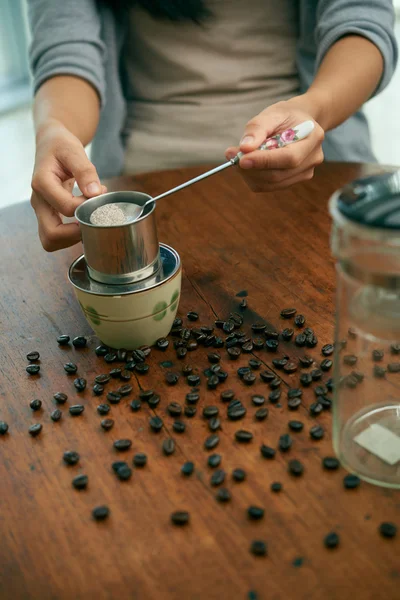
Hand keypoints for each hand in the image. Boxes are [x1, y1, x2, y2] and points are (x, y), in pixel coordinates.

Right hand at [31, 119, 105, 251]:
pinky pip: (56, 235)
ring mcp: (42, 210)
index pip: (66, 208)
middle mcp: (38, 200)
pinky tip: (84, 219)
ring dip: (72, 238)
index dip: (87, 207)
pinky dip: (71, 234)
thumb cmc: (61, 146)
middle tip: (93, 220)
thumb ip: (85, 171)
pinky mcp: (48, 214)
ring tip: (88, 220)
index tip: (99, 195)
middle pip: (51, 234)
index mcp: (42, 183)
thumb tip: (95, 193)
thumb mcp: (74, 150)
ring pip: (50, 240)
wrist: (51, 144)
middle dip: (76, 234)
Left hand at [225, 98, 324, 191]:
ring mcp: (304, 173)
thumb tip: (244, 148)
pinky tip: (248, 163)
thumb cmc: (286, 115)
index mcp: (312, 137)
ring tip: (237, 156)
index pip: (288, 158)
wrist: (299, 122)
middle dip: (251, 168)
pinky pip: (269, 186)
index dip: (263, 161)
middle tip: (231, 154)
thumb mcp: (272, 113)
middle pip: (278, 175)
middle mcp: (312, 159)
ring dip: (249, 173)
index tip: (241, 158)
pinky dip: (253, 177)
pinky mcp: (293, 180)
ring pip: (271, 184)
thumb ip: (257, 128)